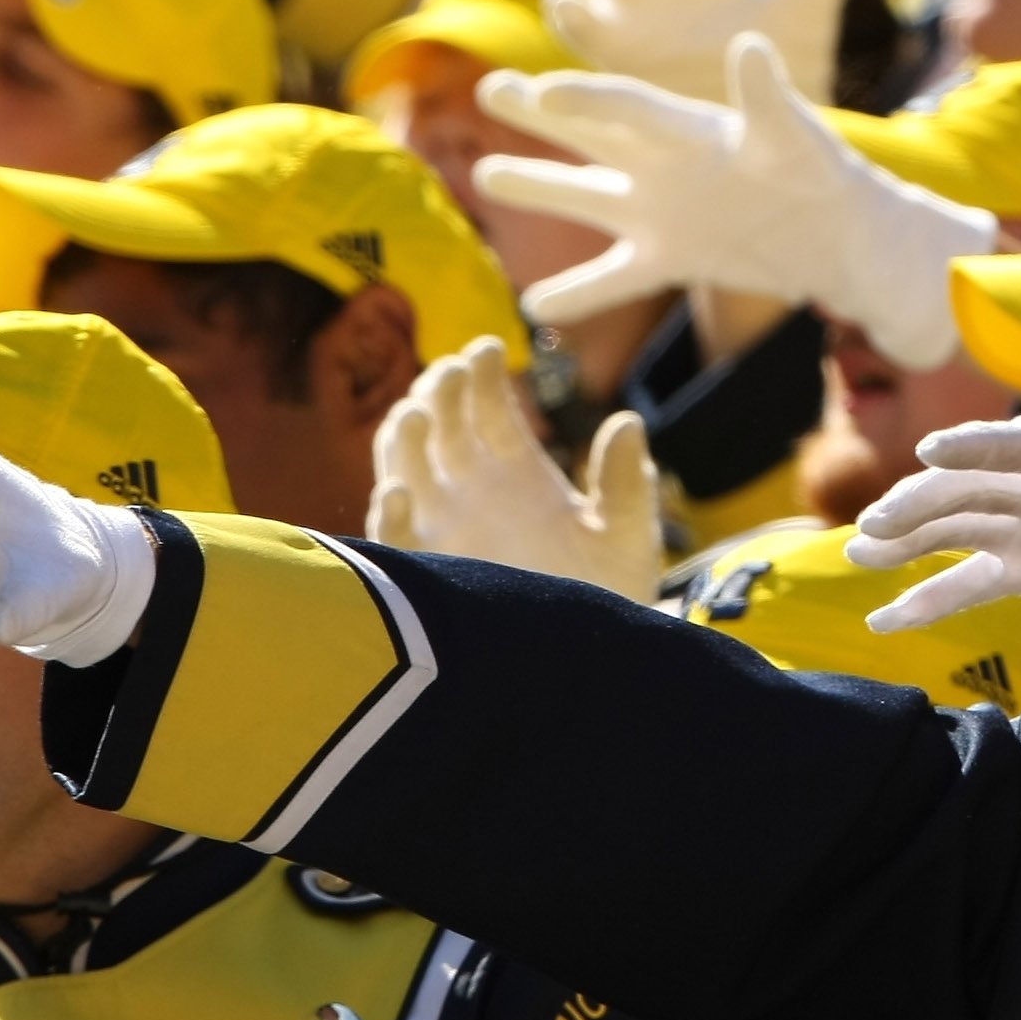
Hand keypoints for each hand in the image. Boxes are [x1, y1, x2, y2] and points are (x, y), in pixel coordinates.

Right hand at [365, 337, 661, 595]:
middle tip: (449, 373)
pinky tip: (403, 491)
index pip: (486, 404)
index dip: (479, 372)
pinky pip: (395, 539)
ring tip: (418, 415)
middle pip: (439, 424)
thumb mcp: (627, 539)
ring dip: (404, 436)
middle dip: (436, 391)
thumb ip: (625, 484)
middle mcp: (473, 491)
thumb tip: (628, 421)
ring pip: (404, 465)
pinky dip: (392, 512)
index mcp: (517, 470)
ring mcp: (444, 528)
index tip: (486, 350)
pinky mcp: (428, 572)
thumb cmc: (608, 600)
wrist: (585, 669)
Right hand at [472, 32, 997, 367]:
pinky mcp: (671, 258)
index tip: (539, 91)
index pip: (624, 105)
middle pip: (588, 133)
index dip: (583, 98)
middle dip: (537, 116)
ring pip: (585, 197)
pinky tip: (534, 307)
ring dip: (537, 187)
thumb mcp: (796, 138)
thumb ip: (767, 99)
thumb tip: (750, 46)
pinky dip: (577, 293)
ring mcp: (661, 211)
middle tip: (488, 90)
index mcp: (690, 126)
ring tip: (483, 175)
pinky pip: (613, 278)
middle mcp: (664, 162)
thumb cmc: (827, 176)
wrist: (845, 239)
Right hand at [851, 416, 1020, 683]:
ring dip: (912, 539)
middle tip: (873, 530)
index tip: (931, 452)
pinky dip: (933, 597)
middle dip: (924, 503)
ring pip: (966, 524)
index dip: (982, 445)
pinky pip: (977, 579)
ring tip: (856, 555)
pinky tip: (886, 617)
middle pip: (981, 486)